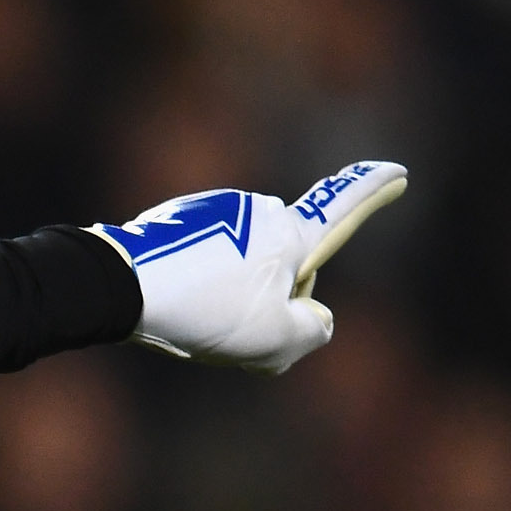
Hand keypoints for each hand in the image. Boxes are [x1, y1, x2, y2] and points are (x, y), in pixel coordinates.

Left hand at [93, 159, 407, 372]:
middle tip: (234, 330)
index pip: (343, 207)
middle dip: (270, 300)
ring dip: (224, 300)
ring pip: (236, 270)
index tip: (397, 169)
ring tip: (191, 320)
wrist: (113, 286)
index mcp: (287, 233)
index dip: (374, 191)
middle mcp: (253, 212)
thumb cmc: (201, 311)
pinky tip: (166, 308)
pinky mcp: (169, 225)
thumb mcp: (275, 340)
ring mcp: (208, 214)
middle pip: (282, 265)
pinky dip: (191, 291)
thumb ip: (313, 332)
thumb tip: (313, 319)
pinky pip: (197, 266)